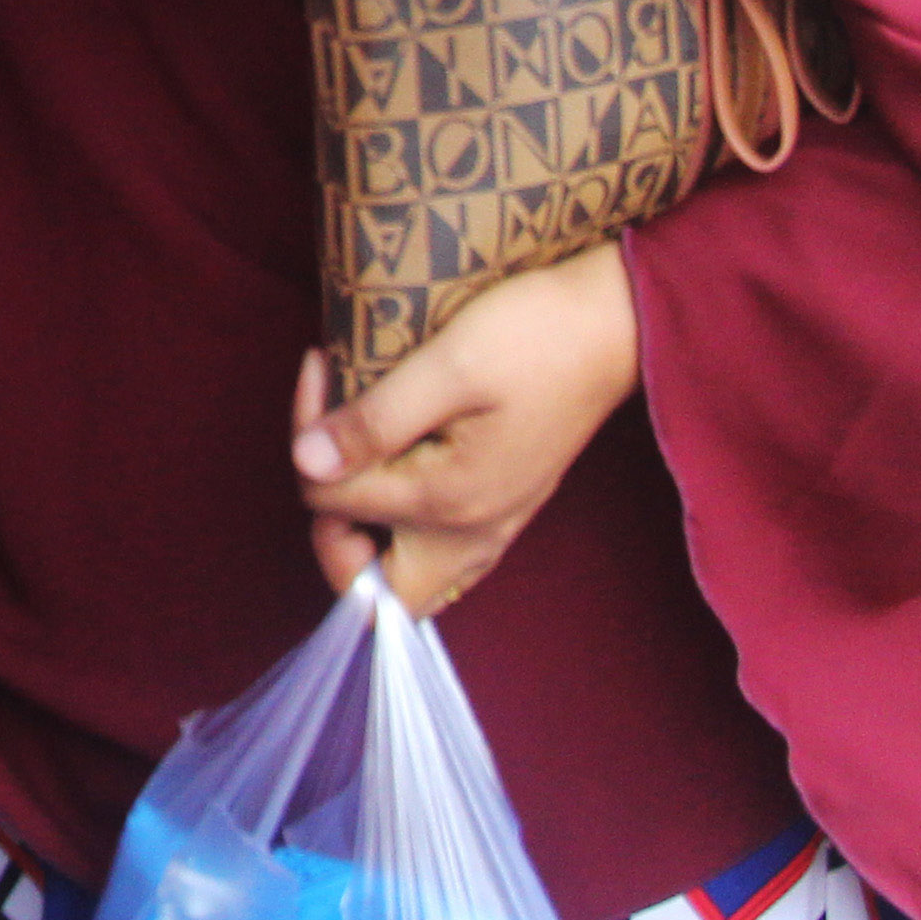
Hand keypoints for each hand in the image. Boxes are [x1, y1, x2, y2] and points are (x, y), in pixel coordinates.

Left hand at [291, 240, 641, 615]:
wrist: (614, 328)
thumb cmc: (534, 337)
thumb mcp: (446, 367)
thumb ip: (374, 423)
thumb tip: (307, 464)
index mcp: (449, 502)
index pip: (330, 496)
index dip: (306, 435)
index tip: (322, 370)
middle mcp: (472, 532)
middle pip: (375, 591)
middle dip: (331, 536)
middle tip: (327, 458)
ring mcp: (494, 526)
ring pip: (409, 578)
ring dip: (365, 537)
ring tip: (353, 460)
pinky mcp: (505, 508)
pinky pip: (441, 553)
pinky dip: (403, 528)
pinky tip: (393, 467)